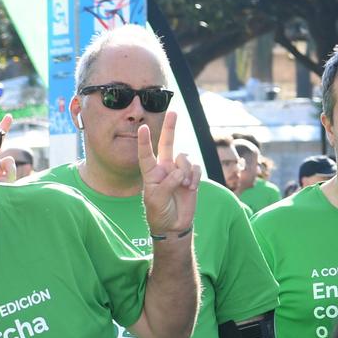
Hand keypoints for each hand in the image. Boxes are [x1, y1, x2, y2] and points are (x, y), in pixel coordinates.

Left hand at [137, 109, 199, 236]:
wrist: (174, 225)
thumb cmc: (159, 213)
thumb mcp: (157, 201)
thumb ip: (166, 184)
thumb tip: (179, 172)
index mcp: (151, 173)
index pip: (146, 155)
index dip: (145, 142)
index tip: (142, 128)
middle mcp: (164, 168)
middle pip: (167, 143)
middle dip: (170, 128)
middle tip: (173, 112)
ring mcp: (178, 171)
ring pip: (184, 158)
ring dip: (186, 170)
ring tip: (184, 185)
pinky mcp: (191, 176)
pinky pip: (195, 167)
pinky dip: (194, 176)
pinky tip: (191, 188)